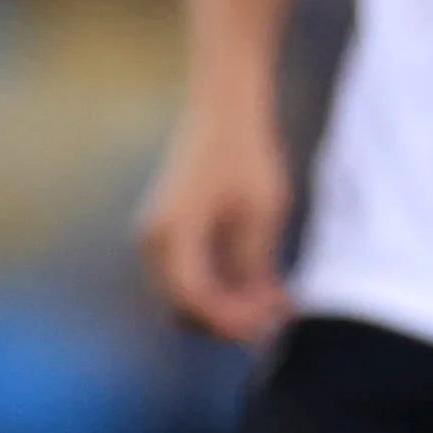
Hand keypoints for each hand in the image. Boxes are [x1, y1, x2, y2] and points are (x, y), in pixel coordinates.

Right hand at [138, 110, 295, 342]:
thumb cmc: (245, 156)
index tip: (273, 318)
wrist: (224, 113)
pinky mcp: (169, 238)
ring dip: (227, 309)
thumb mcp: (261, 215)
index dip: (232, 320)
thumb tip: (256, 312)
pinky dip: (221, 291)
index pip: (194, 299)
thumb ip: (253, 267)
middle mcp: (154, 241)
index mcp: (174, 232)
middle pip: (185, 310)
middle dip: (231, 319)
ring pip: (187, 301)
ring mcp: (157, 241)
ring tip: (274, 297)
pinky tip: (260, 284)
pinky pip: (190, 282)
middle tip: (279, 308)